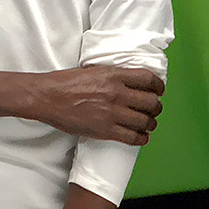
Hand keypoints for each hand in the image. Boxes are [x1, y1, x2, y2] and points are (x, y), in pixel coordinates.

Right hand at [27, 66, 163, 144]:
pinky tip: (141, 137)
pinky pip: (133, 137)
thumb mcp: (93, 70)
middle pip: (151, 102)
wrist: (48, 97)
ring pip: (146, 121)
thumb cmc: (66, 82)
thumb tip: (128, 81)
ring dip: (151, 123)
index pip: (148, 79)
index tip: (159, 90)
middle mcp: (117, 93)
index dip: (158, 86)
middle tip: (154, 108)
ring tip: (148, 123)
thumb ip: (112, 76)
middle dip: (156, 106)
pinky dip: (141, 138)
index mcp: (114, 75)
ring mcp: (112, 113)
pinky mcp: (106, 130)